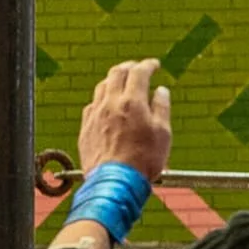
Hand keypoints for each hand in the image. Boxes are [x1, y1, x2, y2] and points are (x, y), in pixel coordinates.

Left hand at [77, 59, 171, 183]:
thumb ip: (162, 108)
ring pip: (101, 87)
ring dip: (113, 80)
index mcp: (132, 101)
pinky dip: (102, 98)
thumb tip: (161, 90)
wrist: (114, 183)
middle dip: (129, 66)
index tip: (155, 65)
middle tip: (138, 68)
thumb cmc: (143, 161)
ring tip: (122, 83)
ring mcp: (95, 115)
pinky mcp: (85, 128)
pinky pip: (92, 105)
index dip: (148, 65)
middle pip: (116, 73)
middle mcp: (110, 103)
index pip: (139, 72)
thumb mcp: (163, 134)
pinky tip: (106, 105)